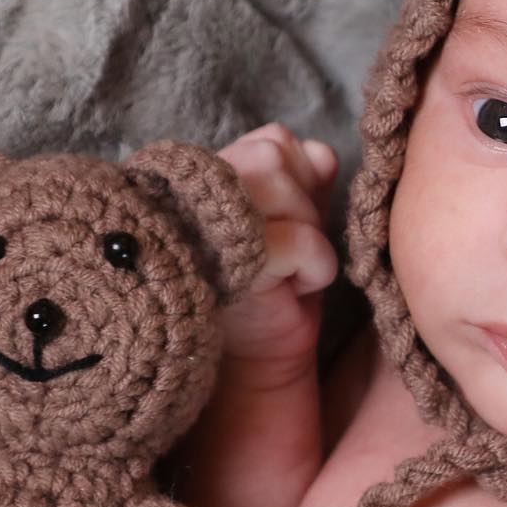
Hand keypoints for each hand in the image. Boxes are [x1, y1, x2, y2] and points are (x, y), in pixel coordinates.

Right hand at [216, 124, 338, 374]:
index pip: (271, 140)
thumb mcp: (294, 220)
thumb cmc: (276, 289)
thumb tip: (321, 153)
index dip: (299, 177)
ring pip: (283, 186)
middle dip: (302, 203)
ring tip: (287, 269)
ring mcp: (198, 229)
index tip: (289, 222)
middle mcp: (186, 196)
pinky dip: (316, 266)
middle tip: (290, 250)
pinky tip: (292, 292)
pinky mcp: (226, 267)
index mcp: (198, 179)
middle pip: (272, 154)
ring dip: (308, 232)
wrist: (259, 366)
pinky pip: (300, 238)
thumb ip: (304, 177)